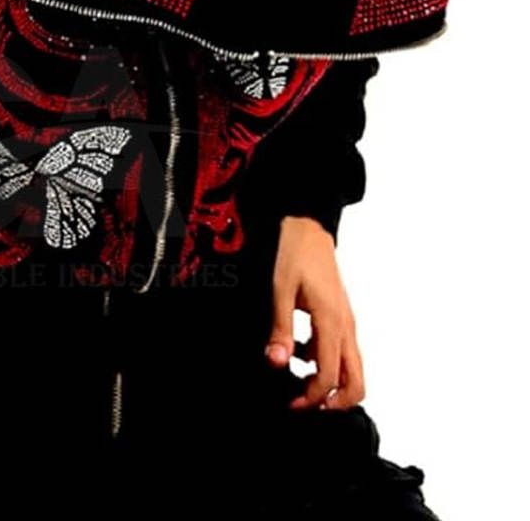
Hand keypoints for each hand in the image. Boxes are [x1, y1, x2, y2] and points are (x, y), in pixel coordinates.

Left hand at [265, 215, 364, 410]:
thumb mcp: (280, 290)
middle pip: (357, 381)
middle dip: (335, 402)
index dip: (313, 397)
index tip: (292, 404)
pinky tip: (299, 353)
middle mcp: (346, 326)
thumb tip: (276, 362)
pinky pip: (341, 350)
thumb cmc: (295, 254)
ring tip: (299, 384)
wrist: (308, 227)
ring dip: (332, 383)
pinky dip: (325, 362)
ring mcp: (346, 322)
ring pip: (352, 368)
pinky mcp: (341, 316)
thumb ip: (280, 328)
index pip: (331, 376)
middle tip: (306, 406)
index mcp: (332, 322)